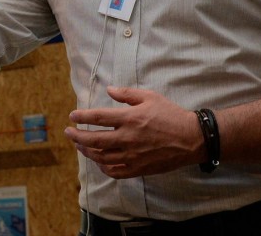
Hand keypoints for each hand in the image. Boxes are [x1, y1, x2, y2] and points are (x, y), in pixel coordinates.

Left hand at [64, 86, 203, 177]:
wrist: (192, 139)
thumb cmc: (171, 115)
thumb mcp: (149, 97)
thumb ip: (126, 94)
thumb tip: (108, 90)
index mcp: (130, 118)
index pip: (97, 117)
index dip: (81, 117)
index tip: (72, 116)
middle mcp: (128, 138)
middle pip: (94, 139)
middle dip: (77, 136)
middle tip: (69, 132)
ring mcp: (133, 155)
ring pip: (101, 156)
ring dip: (87, 151)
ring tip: (79, 145)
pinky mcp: (139, 168)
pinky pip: (115, 171)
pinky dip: (102, 167)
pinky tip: (98, 161)